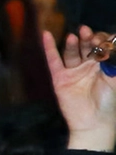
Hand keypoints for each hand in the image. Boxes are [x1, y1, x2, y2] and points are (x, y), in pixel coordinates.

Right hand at [43, 28, 115, 151]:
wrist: (94, 122)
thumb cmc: (109, 101)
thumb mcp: (115, 78)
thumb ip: (113, 62)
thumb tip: (112, 44)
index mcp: (102, 65)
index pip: (99, 46)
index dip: (100, 40)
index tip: (103, 39)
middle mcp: (86, 66)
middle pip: (85, 47)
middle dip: (87, 38)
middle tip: (87, 33)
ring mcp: (72, 71)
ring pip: (71, 52)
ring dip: (72, 43)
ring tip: (74, 36)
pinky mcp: (59, 78)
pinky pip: (53, 61)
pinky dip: (49, 48)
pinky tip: (46, 35)